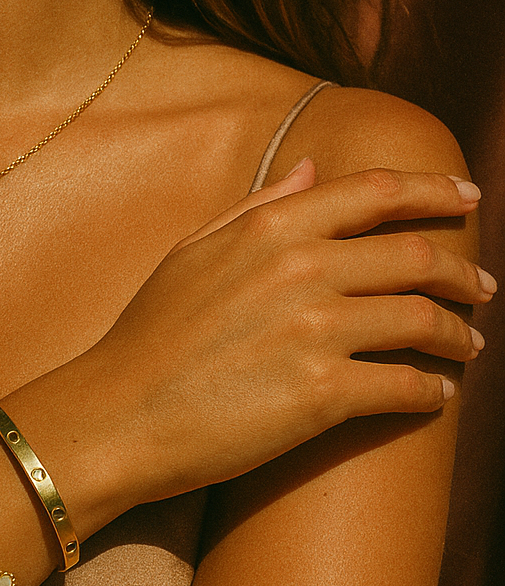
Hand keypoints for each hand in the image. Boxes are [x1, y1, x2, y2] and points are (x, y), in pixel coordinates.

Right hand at [84, 166, 493, 505]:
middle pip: (415, 256)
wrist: (117, 415)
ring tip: (468, 346)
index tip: (470, 197)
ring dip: (458, 335)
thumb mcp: (189, 255)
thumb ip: (254, 207)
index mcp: (268, 227)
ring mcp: (313, 331)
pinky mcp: (322, 395)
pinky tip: (434, 395)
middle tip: (481, 289)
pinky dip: (430, 391)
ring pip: (422, 320)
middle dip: (463, 272)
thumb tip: (313, 170)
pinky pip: (405, 385)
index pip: (376, 192)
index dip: (436, 190)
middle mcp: (300, 269)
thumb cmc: (146, 338)